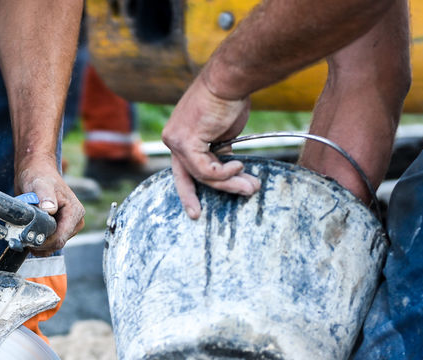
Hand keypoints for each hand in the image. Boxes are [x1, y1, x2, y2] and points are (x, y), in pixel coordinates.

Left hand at [15, 160, 84, 253]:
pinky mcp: (59, 229)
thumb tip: (50, 209)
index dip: (43, 242)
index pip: (60, 238)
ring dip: (38, 244)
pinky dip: (38, 243)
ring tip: (25, 233)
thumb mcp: (40, 184)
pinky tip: (29, 235)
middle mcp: (74, 221)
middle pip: (57, 244)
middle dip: (40, 243)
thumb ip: (45, 196)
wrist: (36, 171)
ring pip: (53, 246)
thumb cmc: (39, 175)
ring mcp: (67, 226)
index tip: (27, 238)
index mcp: (75, 212)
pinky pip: (50, 244)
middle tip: (23, 235)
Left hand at [161, 77, 259, 218]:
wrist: (230, 80)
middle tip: (199, 216)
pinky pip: (206, 170)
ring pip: (201, 175)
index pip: (183, 169)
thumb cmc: (231, 100)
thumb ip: (218, 152)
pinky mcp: (185, 142)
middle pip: (187, 176)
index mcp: (179, 136)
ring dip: (229, 183)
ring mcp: (175, 140)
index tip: (195, 209)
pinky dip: (224, 172)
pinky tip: (239, 165)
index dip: (189, 190)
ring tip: (251, 186)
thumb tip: (228, 170)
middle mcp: (172, 138)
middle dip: (195, 197)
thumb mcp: (223, 133)